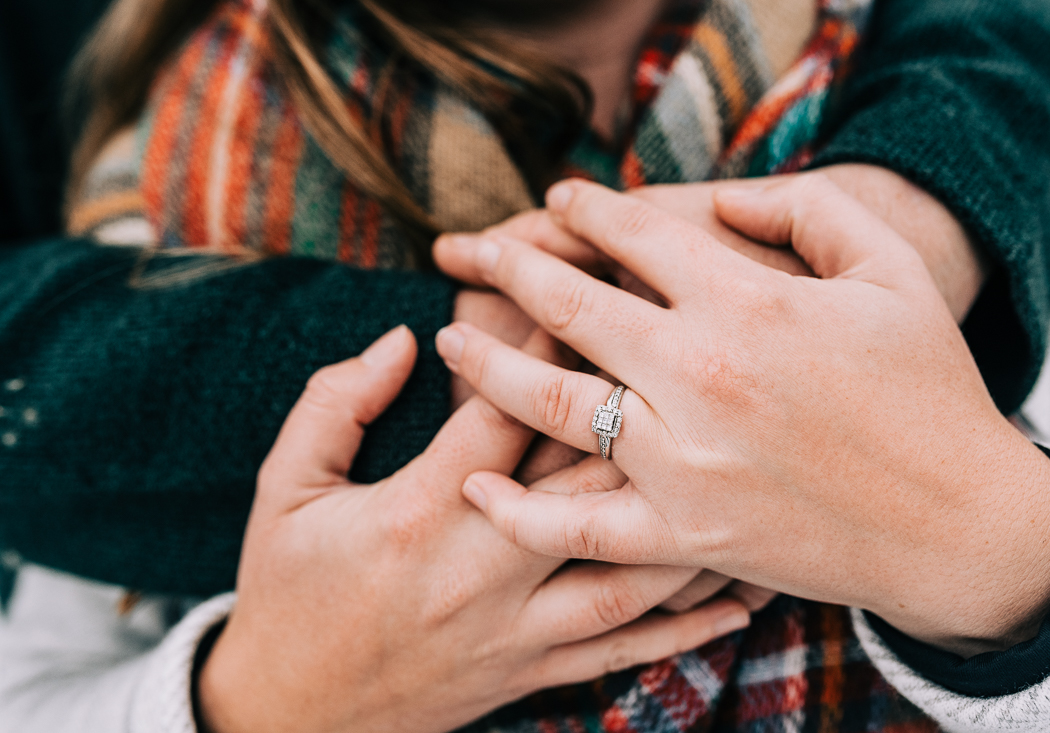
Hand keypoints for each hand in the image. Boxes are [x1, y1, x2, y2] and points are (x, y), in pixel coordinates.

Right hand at [196, 326, 748, 732]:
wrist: (285, 717)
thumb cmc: (285, 591)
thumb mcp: (286, 489)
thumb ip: (336, 403)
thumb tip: (406, 339)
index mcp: (421, 512)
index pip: (508, 412)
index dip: (556, 349)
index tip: (600, 300)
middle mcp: (483, 571)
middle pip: (590, 484)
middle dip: (651, 420)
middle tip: (707, 367)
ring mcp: (515, 631)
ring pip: (631, 576)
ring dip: (697, 529)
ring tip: (755, 484)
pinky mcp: (529, 673)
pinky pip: (623, 653)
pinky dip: (687, 630)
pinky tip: (737, 601)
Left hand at [432, 176, 1049, 657]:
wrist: (957, 520)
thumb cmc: (929, 386)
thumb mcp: (892, 268)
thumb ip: (806, 210)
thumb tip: (720, 199)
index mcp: (750, 303)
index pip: (636, 234)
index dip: (588, 207)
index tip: (561, 198)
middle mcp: (703, 377)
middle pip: (570, 304)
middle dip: (509, 266)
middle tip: (472, 250)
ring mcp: (687, 464)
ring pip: (551, 403)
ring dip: (487, 365)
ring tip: (451, 337)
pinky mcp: (684, 538)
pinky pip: (576, 528)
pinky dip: (517, 512)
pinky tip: (476, 483)